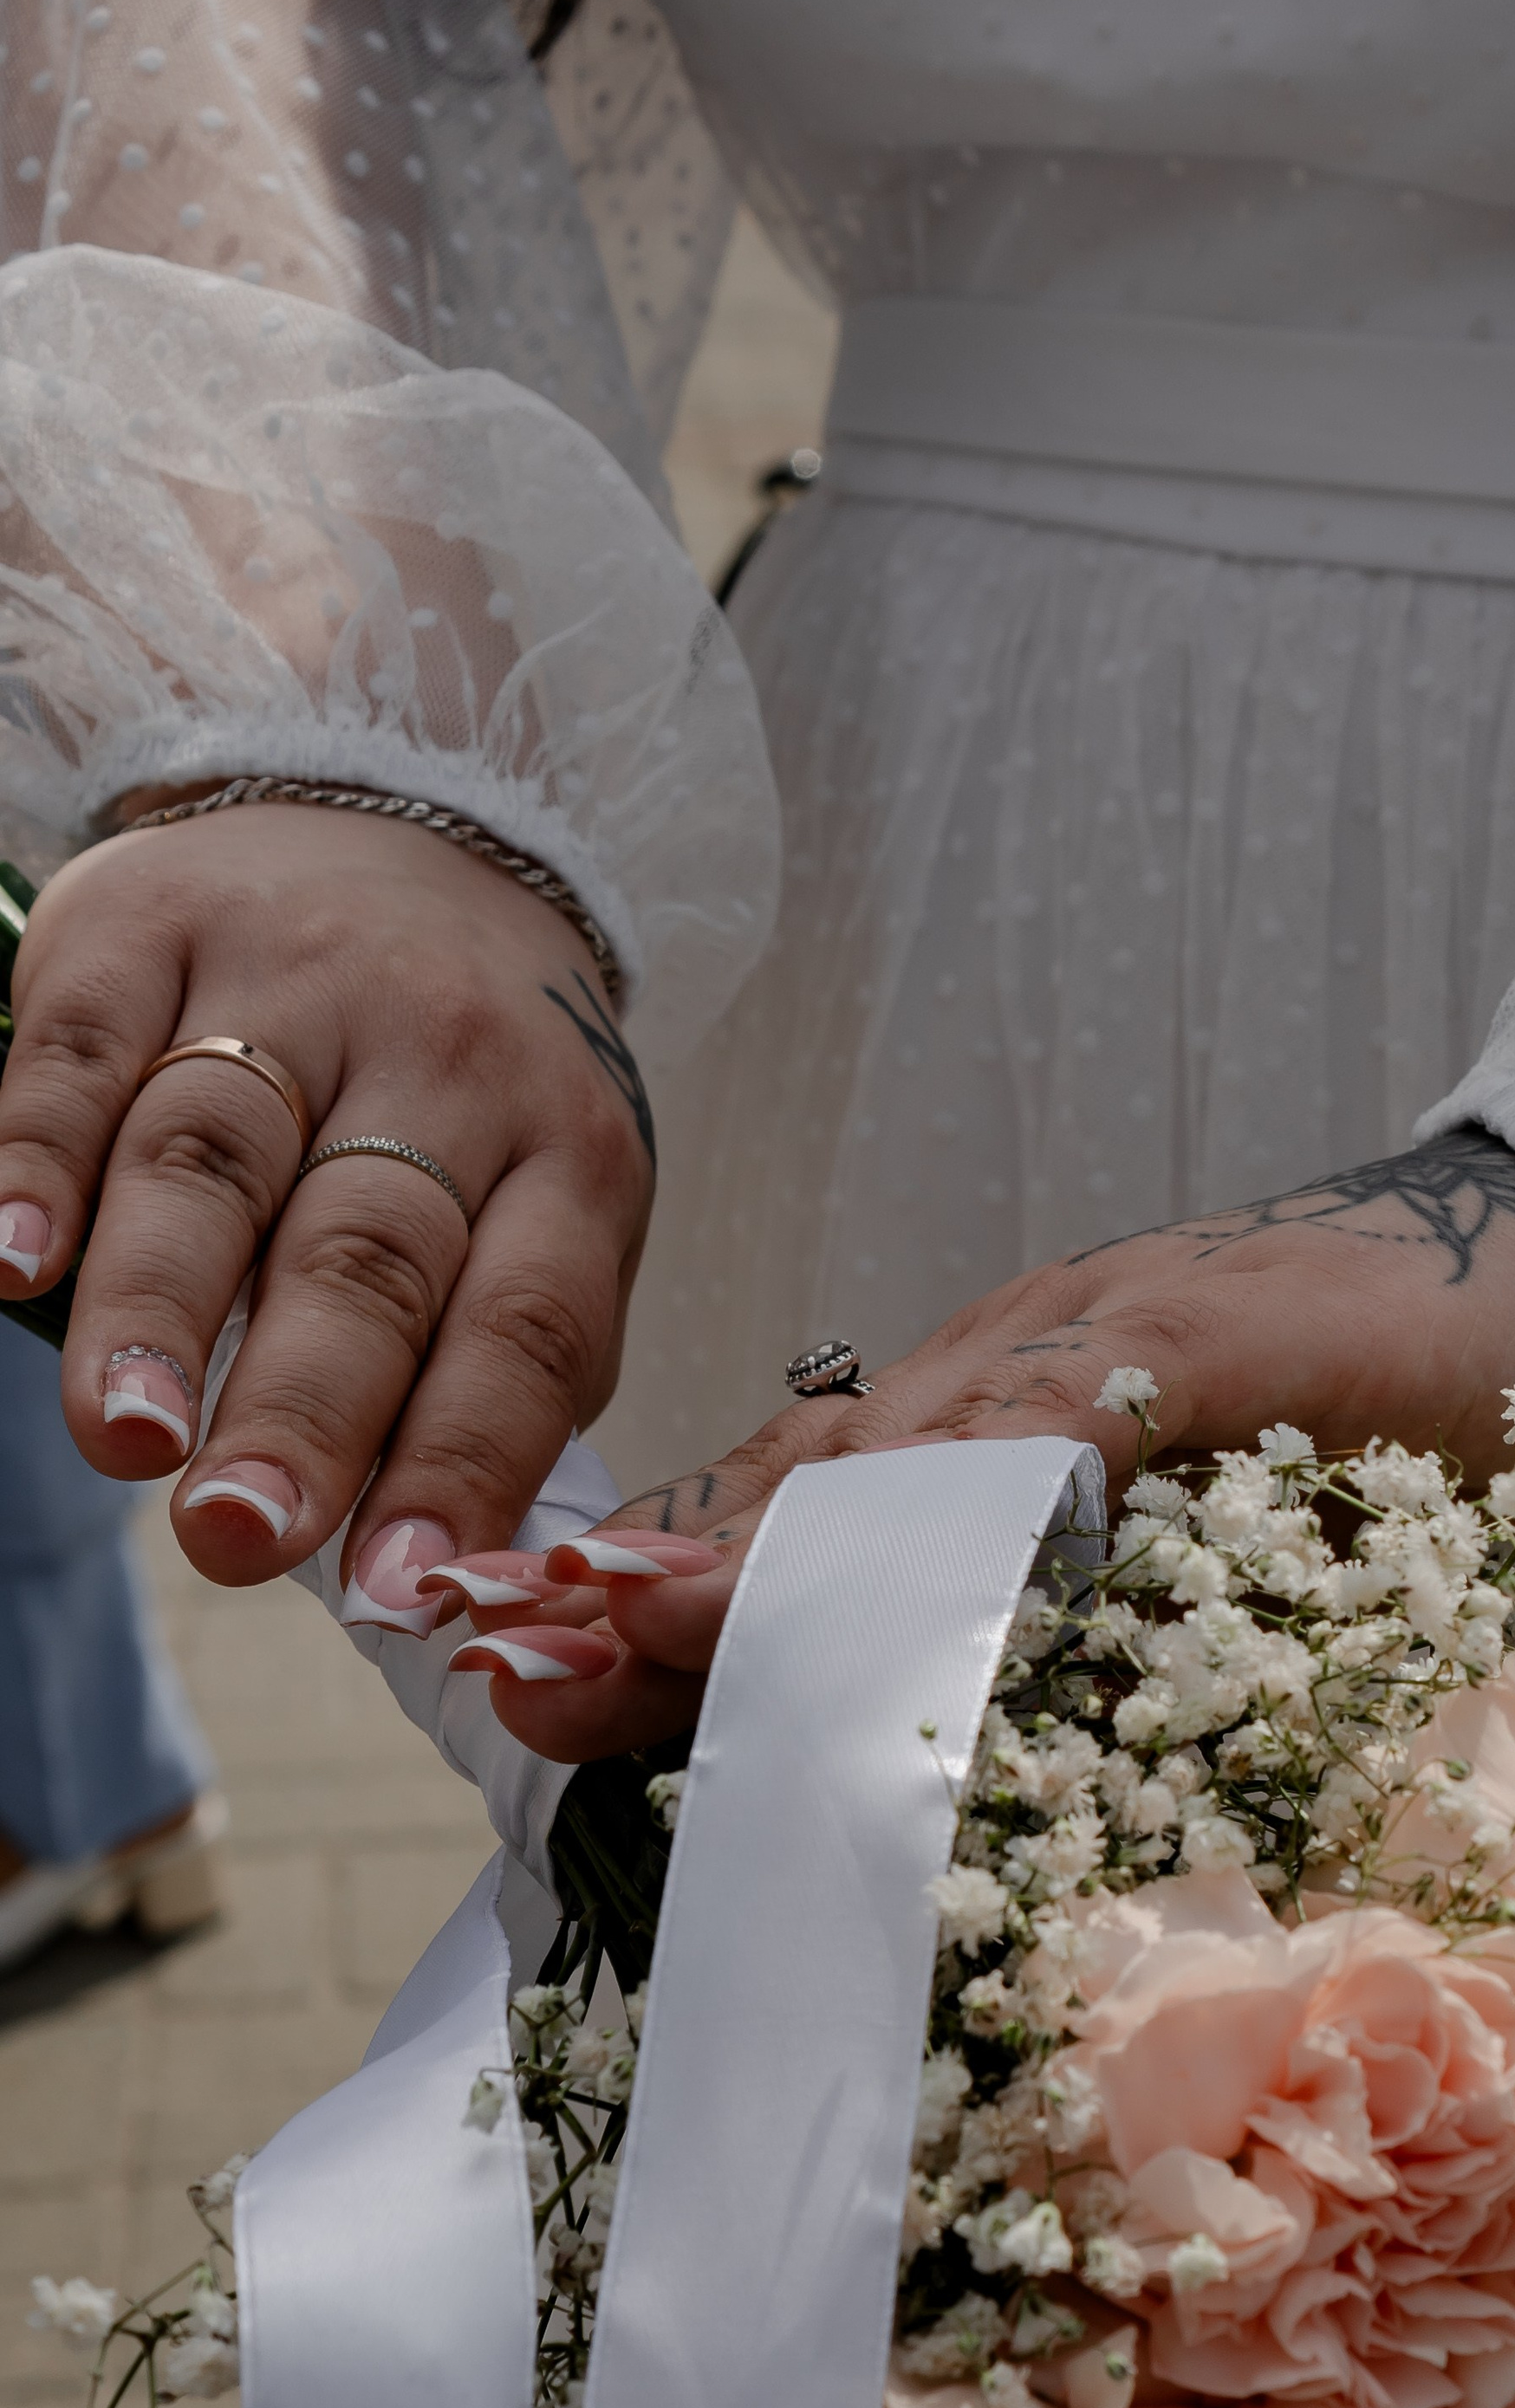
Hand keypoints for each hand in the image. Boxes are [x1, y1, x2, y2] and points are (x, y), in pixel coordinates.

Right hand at [0, 803, 655, 1613]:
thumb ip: (502, 1375)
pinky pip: (88, 1050)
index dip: (460, 1459)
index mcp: (566, 1153)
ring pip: (221, 1155)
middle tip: (240, 1533)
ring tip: (127, 1437)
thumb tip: (437, 1566)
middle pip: (367, 1252)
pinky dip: (39, 1160)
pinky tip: (13, 1267)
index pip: (523, 1324)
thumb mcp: (546, 1206)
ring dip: (163, 1305)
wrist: (418, 821)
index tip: (398, 1586)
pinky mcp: (152, 926)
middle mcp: (443, 1061)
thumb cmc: (477, 1090)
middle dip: (305, 1407)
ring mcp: (295, 985)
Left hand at [444, 1128, 1514, 1759]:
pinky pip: (1071, 1413)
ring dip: (749, 1546)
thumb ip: (1072, 1607)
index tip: (525, 1673)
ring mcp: (1104, 1349)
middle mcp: (1018, 1380)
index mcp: (999, 1438)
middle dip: (647, 1587)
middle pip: (799, 1491)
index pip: (797, 1526)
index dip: (661, 1600)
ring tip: (612, 1622)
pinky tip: (879, 1554)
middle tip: (504, 1660)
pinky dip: (969, 1484)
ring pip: (893, 1453)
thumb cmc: (1388, 1429)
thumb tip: (947, 1748)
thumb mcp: (1208, 1547)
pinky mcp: (1212, 1336)